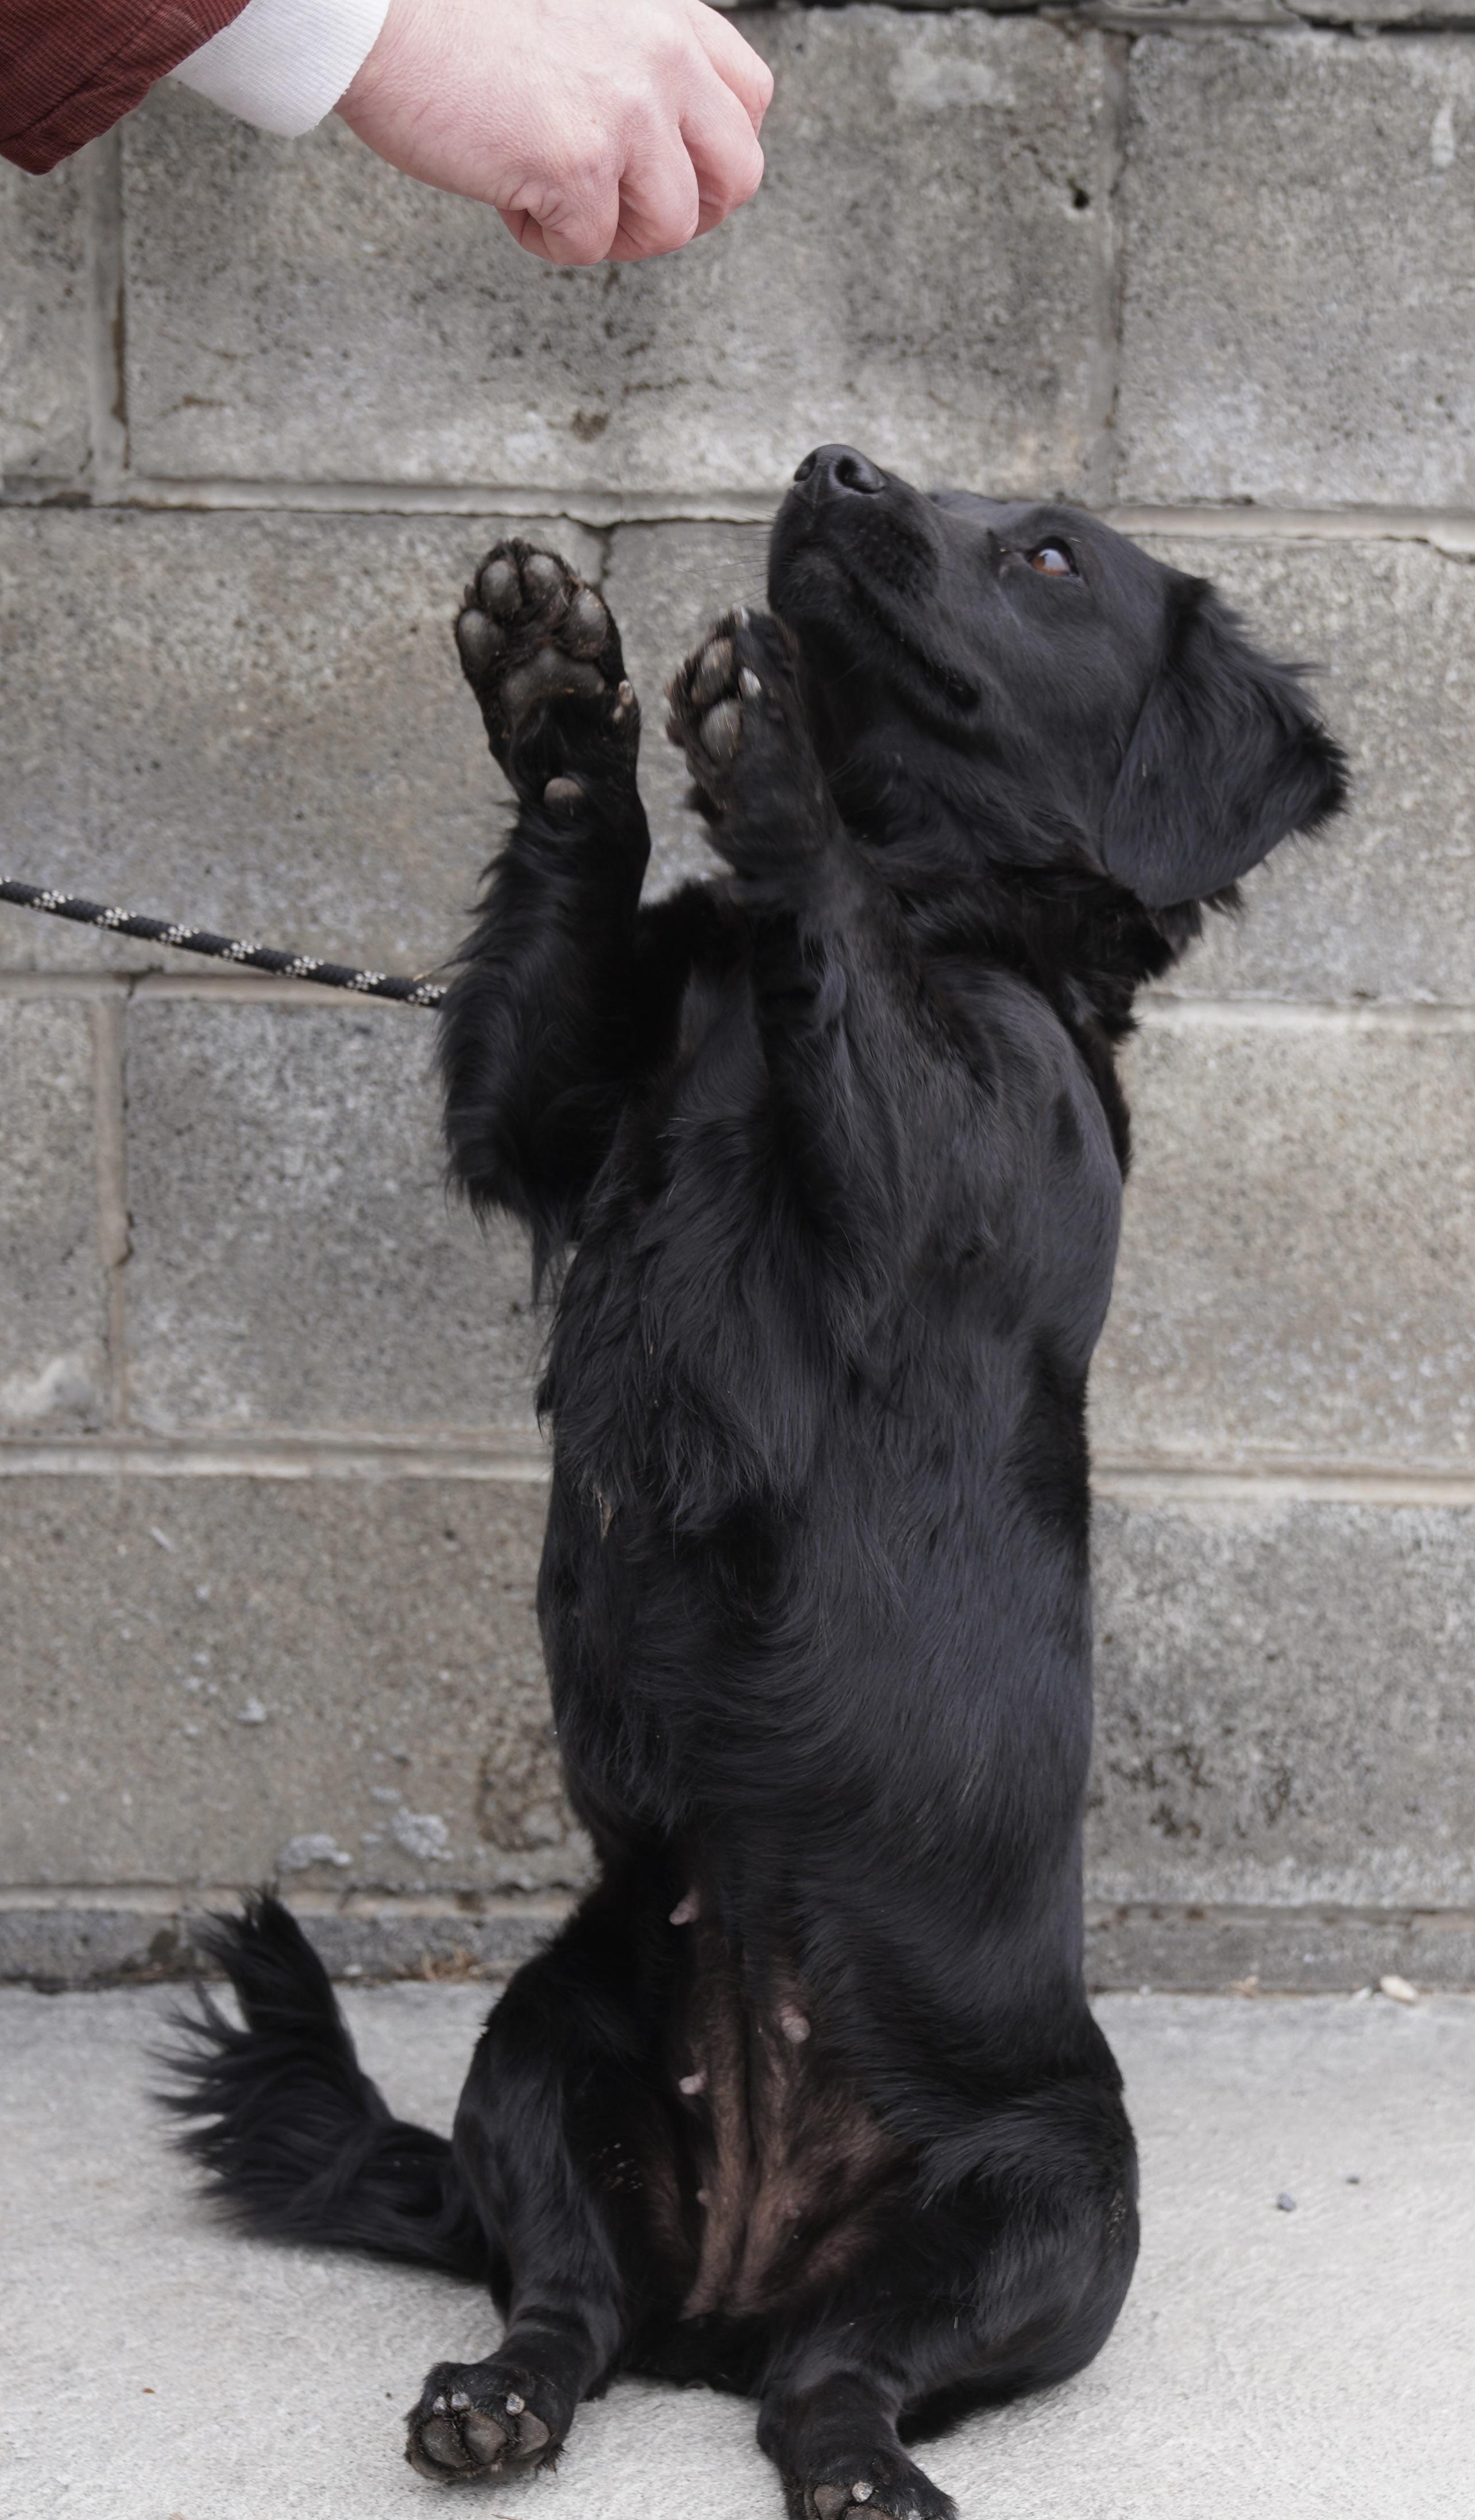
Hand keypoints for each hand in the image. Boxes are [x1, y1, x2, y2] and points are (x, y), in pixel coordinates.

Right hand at [336, 0, 772, 264]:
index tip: (669, 166)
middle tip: (626, 211)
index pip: (749, 98)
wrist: (379, 8)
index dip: (714, 151)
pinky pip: (589, 245)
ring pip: (672, 223)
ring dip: (615, 235)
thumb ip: (627, 59)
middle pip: (737, 173)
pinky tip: (507, 194)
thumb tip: (653, 134)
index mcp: (663, 15)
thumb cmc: (453, 10)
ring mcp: (625, 113)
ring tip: (555, 202)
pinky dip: (544, 239)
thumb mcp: (575, 13)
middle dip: (686, 210)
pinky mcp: (577, 166)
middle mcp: (659, 57)